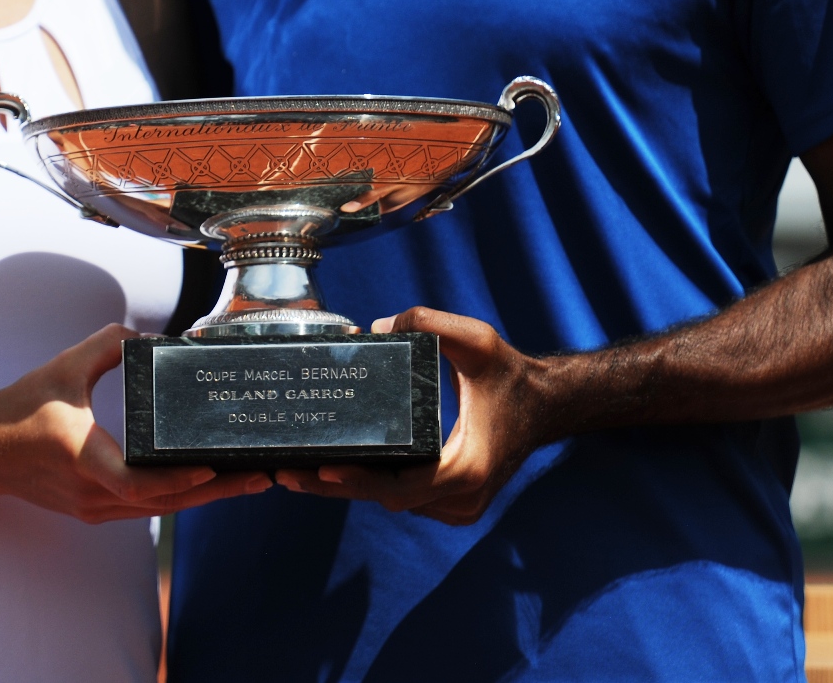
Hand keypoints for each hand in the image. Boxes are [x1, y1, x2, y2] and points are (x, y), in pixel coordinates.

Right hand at [0, 325, 270, 523]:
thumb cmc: (23, 406)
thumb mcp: (64, 366)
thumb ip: (108, 345)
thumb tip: (151, 338)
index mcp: (82, 455)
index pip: (136, 482)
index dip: (177, 480)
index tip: (213, 467)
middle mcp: (89, 491)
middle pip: (163, 502)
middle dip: (216, 490)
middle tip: (261, 476)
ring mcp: (92, 508)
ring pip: (159, 511)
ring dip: (204, 498)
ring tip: (249, 481)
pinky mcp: (94, 511)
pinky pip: (145, 510)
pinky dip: (179, 499)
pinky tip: (209, 486)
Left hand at [278, 308, 549, 526]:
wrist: (546, 406)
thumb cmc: (511, 375)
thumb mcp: (477, 340)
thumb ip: (430, 323)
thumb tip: (376, 328)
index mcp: (467, 467)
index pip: (401, 486)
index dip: (359, 481)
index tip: (322, 470)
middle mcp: (463, 498)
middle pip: (387, 499)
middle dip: (336, 487)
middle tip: (286, 473)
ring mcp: (460, 508)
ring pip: (395, 503)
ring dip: (352, 490)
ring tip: (299, 474)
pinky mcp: (456, 506)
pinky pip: (407, 500)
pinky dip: (377, 487)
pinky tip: (340, 471)